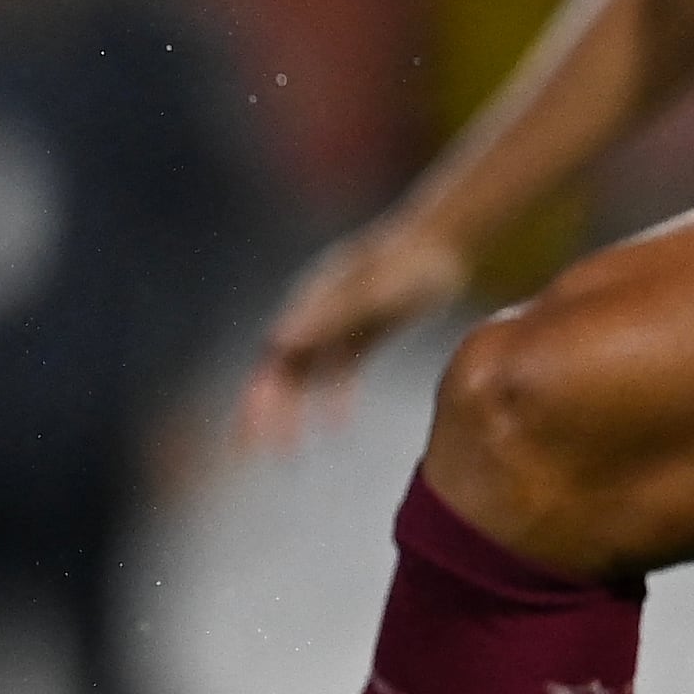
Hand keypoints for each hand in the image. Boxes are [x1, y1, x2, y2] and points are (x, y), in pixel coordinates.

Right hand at [239, 212, 474, 448]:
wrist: (445, 241)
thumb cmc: (408, 264)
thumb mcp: (370, 294)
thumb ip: (325, 318)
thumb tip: (274, 341)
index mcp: (307, 306)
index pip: (272, 362)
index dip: (256, 400)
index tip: (248, 437)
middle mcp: (313, 314)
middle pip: (279, 371)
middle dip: (261, 412)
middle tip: (248, 453)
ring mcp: (336, 322)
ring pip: (305, 375)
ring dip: (293, 411)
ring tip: (287, 451)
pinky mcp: (361, 329)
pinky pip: (338, 371)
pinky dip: (334, 398)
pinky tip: (338, 426)